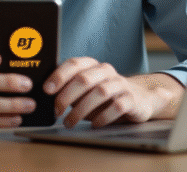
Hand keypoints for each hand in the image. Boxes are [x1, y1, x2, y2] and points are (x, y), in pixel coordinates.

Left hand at [44, 57, 183, 127]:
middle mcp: (106, 71)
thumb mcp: (86, 90)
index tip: (46, 90)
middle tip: (56, 111)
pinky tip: (94, 124)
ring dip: (81, 110)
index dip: (59, 75)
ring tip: (69, 122)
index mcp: (92, 65)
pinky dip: (103, 116)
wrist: (140, 98)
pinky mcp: (132, 99)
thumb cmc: (104, 96)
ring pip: (99, 93)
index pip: (74, 63)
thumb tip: (46, 96)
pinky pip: (117, 106)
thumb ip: (69, 89)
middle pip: (84, 79)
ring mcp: (120, 84)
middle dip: (66, 96)